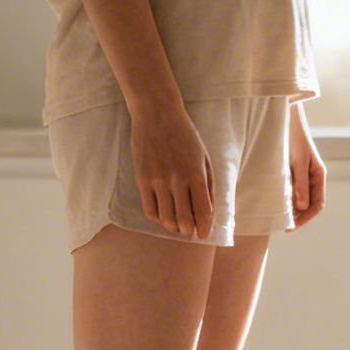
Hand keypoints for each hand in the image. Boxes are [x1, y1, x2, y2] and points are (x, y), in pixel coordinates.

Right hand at [130, 104, 214, 239]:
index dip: (205, 228)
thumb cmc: (184, 135)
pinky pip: (149, 209)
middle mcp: (177, 180)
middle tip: (190, 230)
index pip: (203, 211)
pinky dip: (157, 218)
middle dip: (188, 230)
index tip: (204, 234)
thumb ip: (208, 184)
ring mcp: (157, 181)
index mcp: (196, 173)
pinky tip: (162, 214)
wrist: (156, 114)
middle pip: (184, 220)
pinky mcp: (142, 179)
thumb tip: (208, 211)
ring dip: (173, 227)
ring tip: (177, 224)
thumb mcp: (204, 156)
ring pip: (166, 218)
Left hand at [287, 103, 326, 229]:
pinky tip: (273, 203)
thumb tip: (302, 208)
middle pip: (308, 204)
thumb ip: (300, 184)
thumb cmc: (292, 135)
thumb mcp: (297, 160)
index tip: (291, 227)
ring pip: (299, 198)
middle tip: (282, 227)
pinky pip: (290, 189)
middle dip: (297, 217)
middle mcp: (311, 176)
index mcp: (318, 174)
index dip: (306, 218)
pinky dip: (284, 199)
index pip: (317, 204)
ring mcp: (301, 173)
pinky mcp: (289, 169)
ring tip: (277, 218)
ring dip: (290, 209)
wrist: (283, 116)